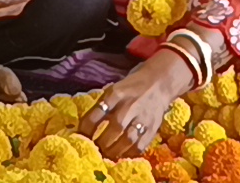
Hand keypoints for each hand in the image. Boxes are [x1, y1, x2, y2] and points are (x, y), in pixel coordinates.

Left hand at [78, 49, 195, 158]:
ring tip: (105, 156)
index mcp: (116, 94)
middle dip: (100, 143)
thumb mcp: (114, 88)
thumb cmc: (132, 86)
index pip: (96, 114)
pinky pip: (140, 145)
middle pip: (113, 129)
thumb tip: (86, 125)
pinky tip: (121, 155)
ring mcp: (142, 118)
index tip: (80, 136)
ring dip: (114, 151)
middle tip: (93, 150)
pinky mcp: (153, 128)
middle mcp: (129, 106)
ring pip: (127, 140)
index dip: (85, 129)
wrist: (159, 82)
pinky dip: (129, 153)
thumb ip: (103, 105)